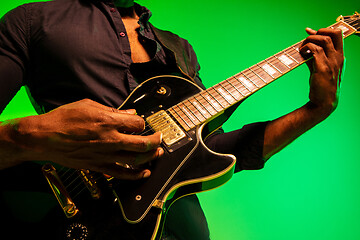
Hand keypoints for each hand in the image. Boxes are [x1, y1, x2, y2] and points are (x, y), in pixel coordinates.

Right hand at [15, 99, 162, 179]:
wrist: (45, 137)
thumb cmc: (63, 119)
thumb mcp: (88, 105)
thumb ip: (112, 110)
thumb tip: (129, 113)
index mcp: (108, 121)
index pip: (137, 124)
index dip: (142, 122)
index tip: (140, 123)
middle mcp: (110, 139)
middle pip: (142, 143)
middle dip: (156, 141)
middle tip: (159, 138)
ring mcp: (105, 155)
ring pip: (136, 160)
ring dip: (150, 157)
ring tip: (157, 153)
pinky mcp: (99, 166)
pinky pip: (121, 174)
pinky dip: (135, 175)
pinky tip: (144, 173)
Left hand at [300, 27, 343, 116]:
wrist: (324, 102)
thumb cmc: (322, 86)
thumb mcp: (320, 68)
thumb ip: (315, 57)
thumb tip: (305, 48)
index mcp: (340, 57)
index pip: (337, 36)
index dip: (324, 29)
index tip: (310, 31)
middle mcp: (338, 58)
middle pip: (334, 33)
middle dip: (319, 31)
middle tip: (307, 37)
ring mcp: (332, 62)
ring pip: (323, 39)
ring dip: (310, 39)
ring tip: (302, 46)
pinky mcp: (323, 68)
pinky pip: (315, 50)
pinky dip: (305, 48)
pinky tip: (300, 52)